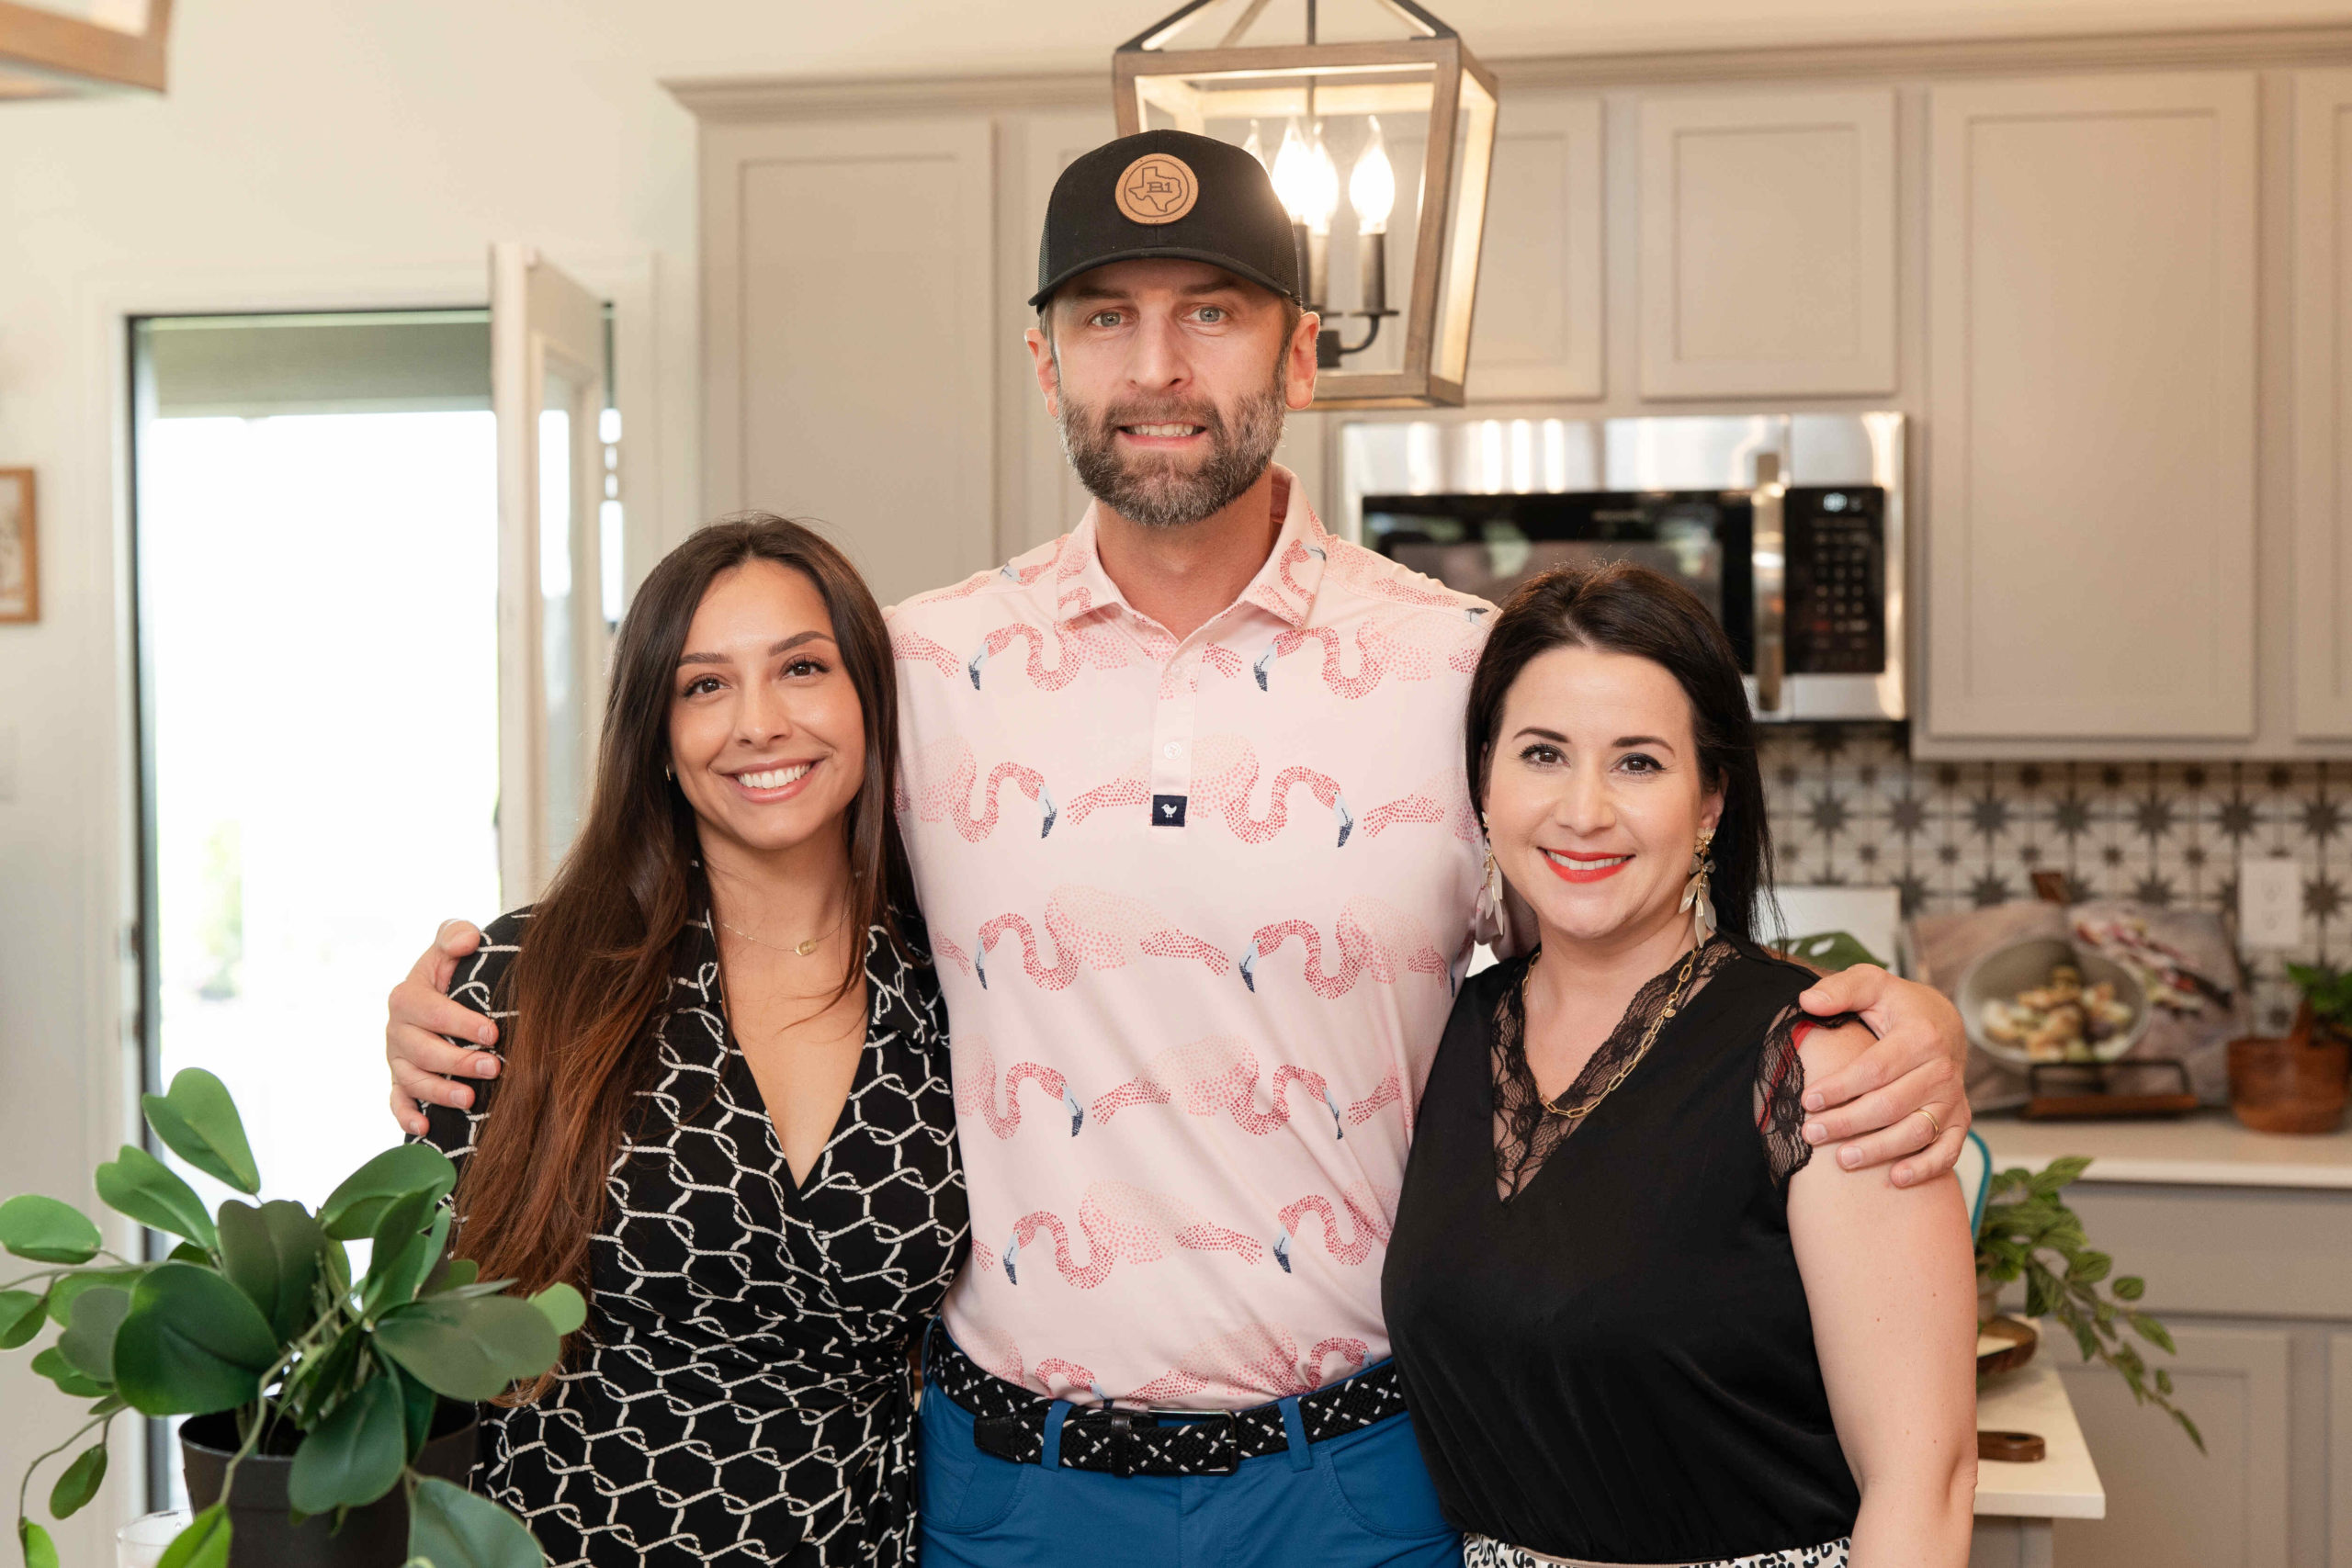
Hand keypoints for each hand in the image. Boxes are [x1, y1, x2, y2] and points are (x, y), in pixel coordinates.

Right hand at [387, 919, 497, 1136]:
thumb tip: (467, 940)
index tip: (493, 1034)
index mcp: (407, 996)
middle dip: (459, 1061)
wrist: (439, 994)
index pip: (433, 1012)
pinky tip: (425, 1128)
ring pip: (413, 1080)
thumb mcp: (450, 947)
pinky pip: (396, 1102)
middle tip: (494, 1068)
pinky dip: (406, 1117)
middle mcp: (397, 1030)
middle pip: (423, 1051)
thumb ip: (455, 935)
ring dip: (440, 1092)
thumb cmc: (451, 970)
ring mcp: (396, 1059)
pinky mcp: (399, 1081)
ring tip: (471, 1099)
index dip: (461, 1023)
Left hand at [1795, 965, 1969, 1187]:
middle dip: (1847, 1123)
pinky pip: (1948, 1150)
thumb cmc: (1898, 1006)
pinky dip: (1926, 1168)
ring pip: (1916, 1132)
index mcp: (1921, 1036)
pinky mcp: (1960, 1119)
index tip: (1808, 1101)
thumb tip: (1807, 1001)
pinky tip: (1896, 1179)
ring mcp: (1954, 1098)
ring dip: (1879, 1150)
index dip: (1839, 1088)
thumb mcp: (1871, 984)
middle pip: (1890, 1105)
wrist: (1945, 1023)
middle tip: (1811, 1133)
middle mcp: (1943, 1070)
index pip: (1874, 1070)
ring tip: (1842, 1160)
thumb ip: (1840, 989)